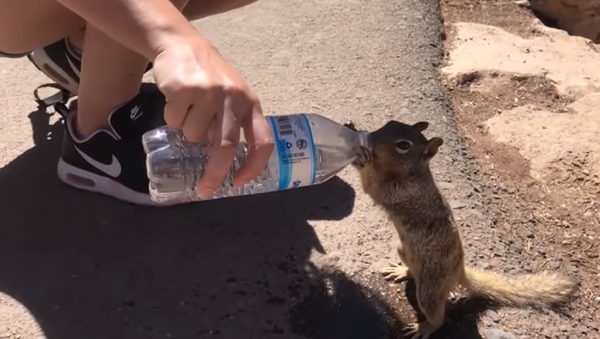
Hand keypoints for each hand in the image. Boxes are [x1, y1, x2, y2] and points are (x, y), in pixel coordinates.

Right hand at [152, 36, 273, 197]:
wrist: (181, 44)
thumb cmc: (210, 76)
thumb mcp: (232, 96)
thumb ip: (234, 123)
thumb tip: (227, 165)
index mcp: (250, 103)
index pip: (262, 141)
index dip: (254, 166)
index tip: (239, 182)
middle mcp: (234, 98)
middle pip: (226, 148)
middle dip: (214, 173)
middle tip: (204, 189)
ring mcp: (209, 93)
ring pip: (195, 136)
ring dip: (187, 132)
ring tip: (189, 110)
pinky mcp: (185, 89)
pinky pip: (175, 121)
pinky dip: (172, 118)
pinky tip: (177, 101)